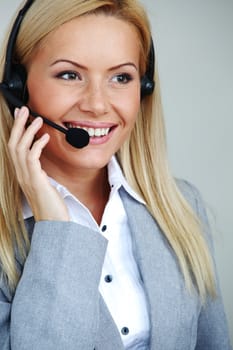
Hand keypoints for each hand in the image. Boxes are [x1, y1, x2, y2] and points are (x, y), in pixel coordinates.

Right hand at [8, 107, 69, 221]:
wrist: (54, 222)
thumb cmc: (51, 205)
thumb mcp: (43, 185)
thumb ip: (39, 174)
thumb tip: (42, 165)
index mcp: (22, 174)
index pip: (14, 148)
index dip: (16, 132)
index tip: (21, 117)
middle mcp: (20, 174)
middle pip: (13, 144)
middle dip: (18, 125)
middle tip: (23, 110)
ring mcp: (26, 177)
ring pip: (20, 148)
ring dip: (28, 132)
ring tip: (38, 119)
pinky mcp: (35, 180)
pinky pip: (32, 158)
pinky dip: (38, 145)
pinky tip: (45, 138)